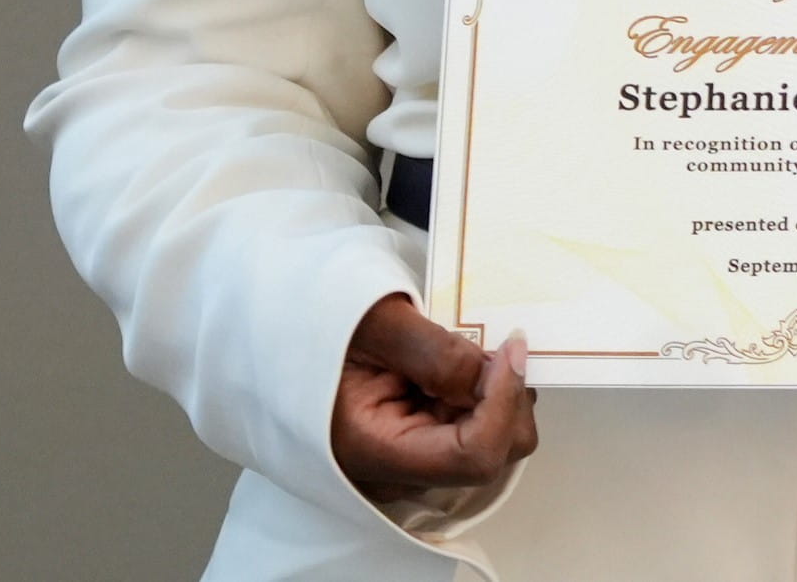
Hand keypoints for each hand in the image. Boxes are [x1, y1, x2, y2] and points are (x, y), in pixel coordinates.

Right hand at [330, 293, 539, 504]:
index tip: (510, 347)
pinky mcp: (424, 446)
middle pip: (495, 450)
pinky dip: (482, 388)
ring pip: (496, 436)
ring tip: (453, 349)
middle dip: (507, 392)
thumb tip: (497, 373)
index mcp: (374, 452)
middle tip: (485, 340)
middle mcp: (399, 474)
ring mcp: (414, 463)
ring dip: (495, 387)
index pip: (473, 456)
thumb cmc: (317, 326)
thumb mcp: (375, 323)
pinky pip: (478, 423)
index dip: (504, 402)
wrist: (286, 334)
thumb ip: (437, 352)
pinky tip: (449, 362)